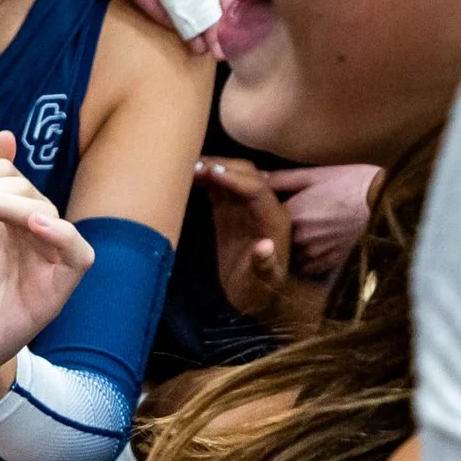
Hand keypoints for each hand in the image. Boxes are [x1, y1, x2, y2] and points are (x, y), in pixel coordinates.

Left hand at [0, 132, 95, 404]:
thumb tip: (5, 136)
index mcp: (8, 214)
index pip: (1, 174)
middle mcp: (32, 230)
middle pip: (19, 187)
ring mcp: (48, 256)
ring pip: (40, 210)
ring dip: (1, 203)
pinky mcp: (59, 286)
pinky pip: (77, 253)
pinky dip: (60, 234)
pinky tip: (33, 223)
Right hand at [197, 157, 319, 331]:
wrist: (253, 295)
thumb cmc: (260, 291)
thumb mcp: (264, 283)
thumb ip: (265, 265)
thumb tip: (264, 248)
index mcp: (274, 220)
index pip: (257, 189)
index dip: (235, 179)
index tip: (210, 173)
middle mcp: (263, 207)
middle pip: (246, 174)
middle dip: (222, 166)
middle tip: (192, 165)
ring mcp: (245, 207)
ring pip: (232, 176)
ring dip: (212, 168)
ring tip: (185, 167)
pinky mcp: (230, 211)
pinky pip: (220, 188)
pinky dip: (205, 178)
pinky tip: (187, 176)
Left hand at [267, 163, 377, 278]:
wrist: (390, 203)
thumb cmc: (355, 184)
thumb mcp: (318, 175)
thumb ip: (284, 179)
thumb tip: (258, 179)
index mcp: (292, 214)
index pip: (265, 219)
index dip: (268, 214)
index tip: (275, 209)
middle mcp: (298, 238)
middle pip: (277, 240)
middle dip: (279, 233)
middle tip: (292, 221)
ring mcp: (313, 254)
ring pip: (290, 256)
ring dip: (292, 249)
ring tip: (306, 234)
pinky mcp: (328, 265)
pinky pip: (307, 268)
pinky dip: (308, 259)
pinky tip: (317, 245)